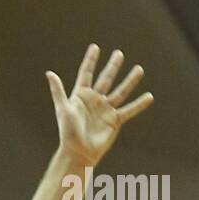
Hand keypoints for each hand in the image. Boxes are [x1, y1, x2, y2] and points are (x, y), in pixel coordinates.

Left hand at [46, 45, 153, 167]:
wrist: (79, 152)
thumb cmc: (68, 132)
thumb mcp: (63, 109)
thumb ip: (58, 91)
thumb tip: (49, 73)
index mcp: (81, 95)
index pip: (86, 73)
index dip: (90, 61)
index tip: (95, 47)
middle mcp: (95, 100)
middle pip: (106, 79)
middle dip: (112, 66)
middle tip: (119, 53)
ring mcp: (106, 109)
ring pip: (120, 91)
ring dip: (130, 81)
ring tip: (139, 69)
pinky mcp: (115, 120)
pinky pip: (129, 110)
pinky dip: (139, 104)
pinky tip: (149, 96)